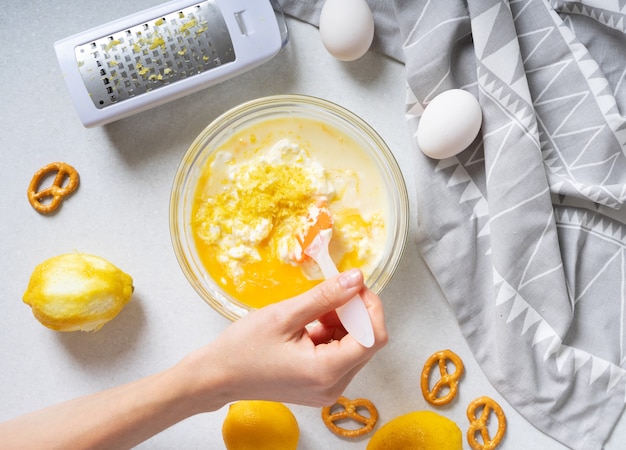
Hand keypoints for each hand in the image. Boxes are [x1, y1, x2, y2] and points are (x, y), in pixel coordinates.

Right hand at [180, 268, 387, 409]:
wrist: (217, 376)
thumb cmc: (243, 348)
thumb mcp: (285, 314)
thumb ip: (326, 296)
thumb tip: (356, 279)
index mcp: (326, 372)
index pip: (372, 338)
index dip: (370, 307)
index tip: (353, 286)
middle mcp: (333, 386)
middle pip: (366, 343)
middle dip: (354, 313)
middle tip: (330, 293)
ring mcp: (327, 389)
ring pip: (353, 347)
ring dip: (341, 322)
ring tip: (312, 310)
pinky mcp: (319, 385)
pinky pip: (338, 355)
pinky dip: (331, 334)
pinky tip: (309, 324)